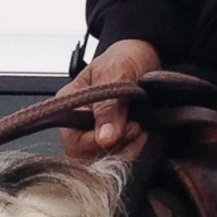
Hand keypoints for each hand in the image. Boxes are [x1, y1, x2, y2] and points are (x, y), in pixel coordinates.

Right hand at [58, 38, 158, 161]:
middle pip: (85, 157)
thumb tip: (105, 139)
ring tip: (141, 128)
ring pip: (101, 161)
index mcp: (70, 104)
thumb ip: (110, 106)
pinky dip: (132, 150)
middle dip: (115, 148)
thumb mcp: (118, 74)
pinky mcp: (112, 139)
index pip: (73, 140)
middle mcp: (78, 122)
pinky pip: (117, 158)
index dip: (99, 142)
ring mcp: (95, 132)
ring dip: (126, 150)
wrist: (146, 55)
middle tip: (136, 128)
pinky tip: (142, 135)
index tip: (127, 128)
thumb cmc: (126, 57)